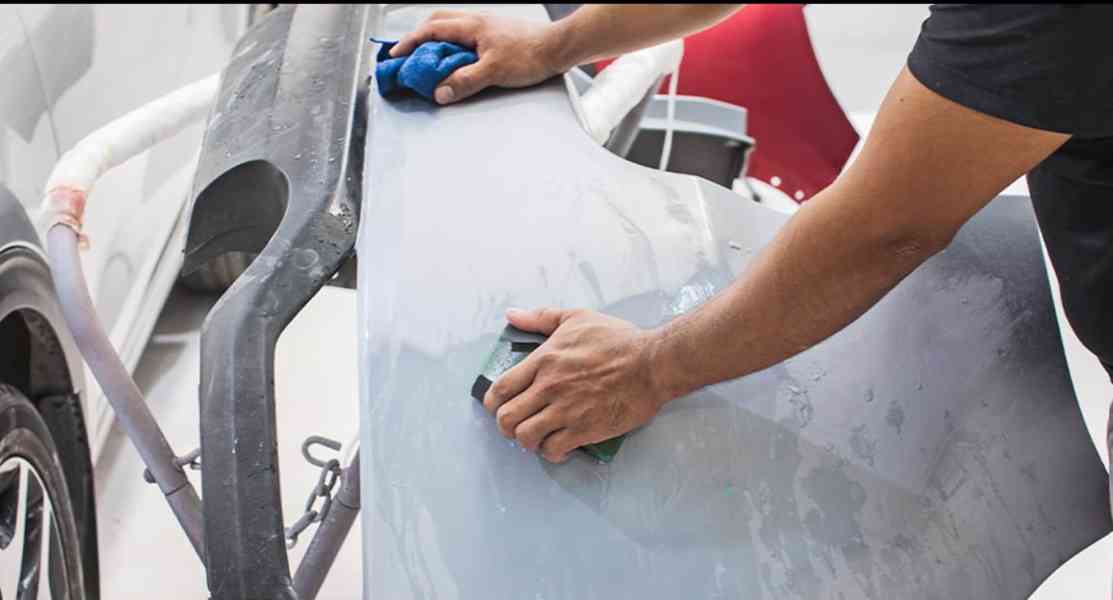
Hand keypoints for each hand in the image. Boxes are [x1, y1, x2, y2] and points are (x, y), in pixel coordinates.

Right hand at [390, 11, 568, 104]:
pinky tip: (457, 60)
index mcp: (471, 26)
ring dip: (437, 40)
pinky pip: (466, 36)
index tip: (396, 55)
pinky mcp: (496, 35)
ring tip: (429, 59)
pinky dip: (453, 46)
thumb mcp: (494, 71)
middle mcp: (476, 21)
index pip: (431, 30)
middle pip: (438, 21)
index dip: (410, 42)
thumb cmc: (530, 54)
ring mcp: (487, 27)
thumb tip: (439, 92)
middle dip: (419, 36)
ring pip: (452, 27)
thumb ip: (464, 82)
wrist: (558, 48)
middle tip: (408, 53)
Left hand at [483, 307, 670, 462]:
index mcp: (544, 360)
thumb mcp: (576, 318)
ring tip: (537, 437)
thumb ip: (540, 318)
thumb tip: (512, 314)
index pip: (500, 389)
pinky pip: (553, 450)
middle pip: (507, 418)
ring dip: (527, 441)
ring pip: (526, 437)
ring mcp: (566, 410)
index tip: (497, 406)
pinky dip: (551, 452)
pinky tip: (557, 446)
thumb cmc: (617, 340)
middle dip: (506, 426)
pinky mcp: (585, 429)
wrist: (652, 363)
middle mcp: (549, 387)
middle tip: (518, 424)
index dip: (492, 403)